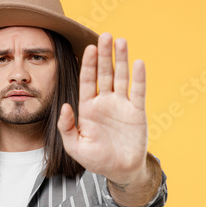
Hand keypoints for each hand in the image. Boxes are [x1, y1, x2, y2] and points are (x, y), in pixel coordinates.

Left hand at [57, 33, 147, 183]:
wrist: (120, 170)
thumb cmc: (96, 159)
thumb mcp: (74, 146)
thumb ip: (66, 127)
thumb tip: (65, 106)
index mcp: (88, 108)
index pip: (87, 81)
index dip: (88, 65)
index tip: (89, 48)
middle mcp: (104, 102)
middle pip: (104, 73)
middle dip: (104, 55)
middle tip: (105, 36)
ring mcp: (121, 105)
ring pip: (121, 77)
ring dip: (121, 60)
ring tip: (121, 41)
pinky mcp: (137, 112)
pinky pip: (138, 91)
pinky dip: (139, 77)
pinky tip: (138, 62)